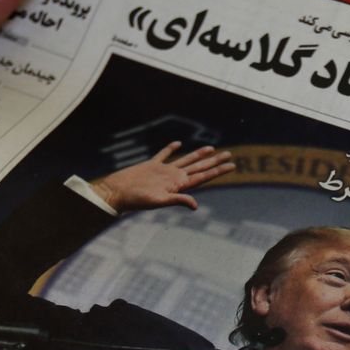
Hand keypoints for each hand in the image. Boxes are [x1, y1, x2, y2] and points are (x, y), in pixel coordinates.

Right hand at [88, 142, 234, 212]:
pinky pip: (164, 154)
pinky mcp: (151, 165)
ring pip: (185, 160)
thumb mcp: (158, 201)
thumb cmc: (136, 199)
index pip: (203, 176)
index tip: (232, 166)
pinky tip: (178, 143)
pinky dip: (171, 148)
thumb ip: (177, 200)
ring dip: (199, 155)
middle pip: (199, 167)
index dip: (218, 171)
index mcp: (178, 185)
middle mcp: (174, 177)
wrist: (117, 193)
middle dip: (215, 161)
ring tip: (212, 149)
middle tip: (230, 155)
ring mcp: (163, 171)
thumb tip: (195, 205)